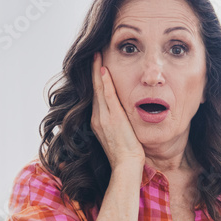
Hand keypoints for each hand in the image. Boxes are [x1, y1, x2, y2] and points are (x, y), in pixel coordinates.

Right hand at [91, 52, 144, 167]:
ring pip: (99, 89)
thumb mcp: (118, 136)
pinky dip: (104, 82)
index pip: (96, 96)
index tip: (96, 67)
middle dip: (93, 71)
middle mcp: (98, 117)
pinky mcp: (113, 118)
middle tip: (93, 54)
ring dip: (97, 71)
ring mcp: (104, 117)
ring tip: (96, 55)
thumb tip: (121, 118)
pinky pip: (107, 95)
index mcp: (98, 121)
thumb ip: (117, 124)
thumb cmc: (126, 155)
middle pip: (94, 89)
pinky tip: (104, 69)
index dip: (95, 80)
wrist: (126, 166)